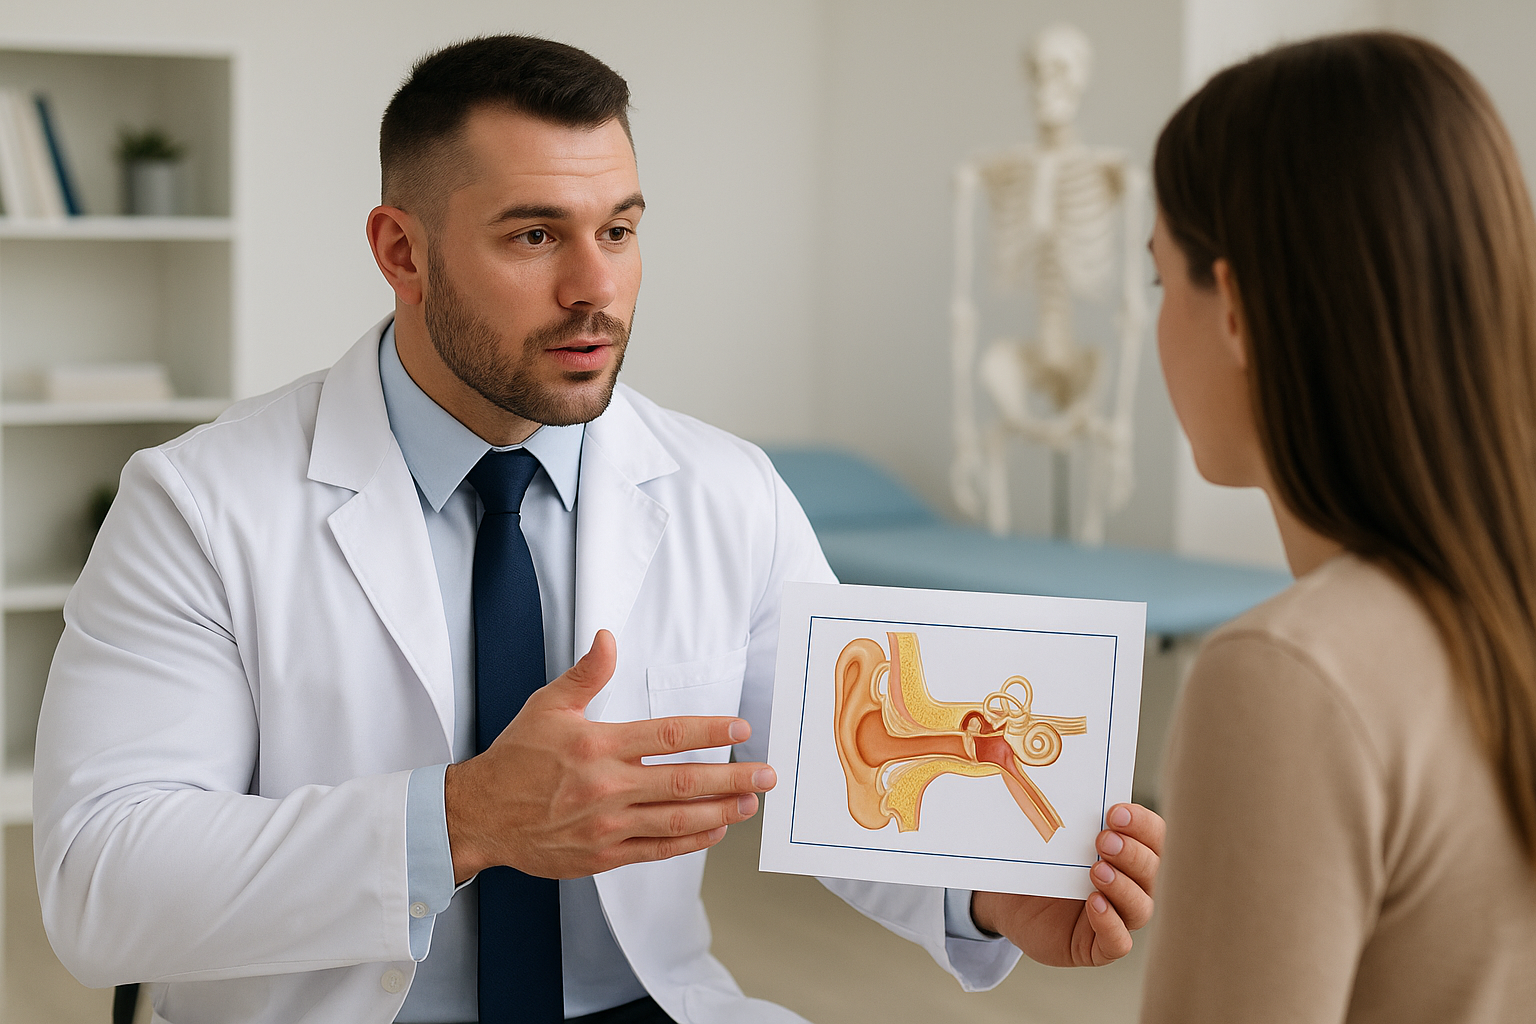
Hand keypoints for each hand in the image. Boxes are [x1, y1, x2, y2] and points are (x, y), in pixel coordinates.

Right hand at [443, 630, 774, 882]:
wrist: (480, 815)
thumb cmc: (516, 759)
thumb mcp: (547, 706)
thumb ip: (587, 674)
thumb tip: (608, 639)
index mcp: (598, 746)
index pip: (667, 736)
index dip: (709, 731)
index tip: (741, 729)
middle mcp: (607, 787)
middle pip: (684, 782)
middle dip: (732, 777)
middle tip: (766, 774)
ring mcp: (607, 826)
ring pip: (677, 820)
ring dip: (720, 811)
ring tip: (750, 802)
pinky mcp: (603, 856)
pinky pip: (658, 850)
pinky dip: (691, 841)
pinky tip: (715, 828)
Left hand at [971, 803, 1162, 966]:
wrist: (1007, 900)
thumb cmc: (1035, 862)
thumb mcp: (1049, 835)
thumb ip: (1064, 815)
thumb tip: (1061, 782)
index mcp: (1125, 851)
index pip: (1153, 836)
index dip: (1142, 824)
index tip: (1115, 811)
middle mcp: (1129, 884)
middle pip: (1151, 869)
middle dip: (1131, 852)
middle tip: (1104, 839)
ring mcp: (1116, 917)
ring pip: (1141, 906)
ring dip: (1123, 886)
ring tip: (1097, 870)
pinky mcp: (1097, 946)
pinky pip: (1118, 943)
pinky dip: (1111, 924)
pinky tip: (1094, 903)